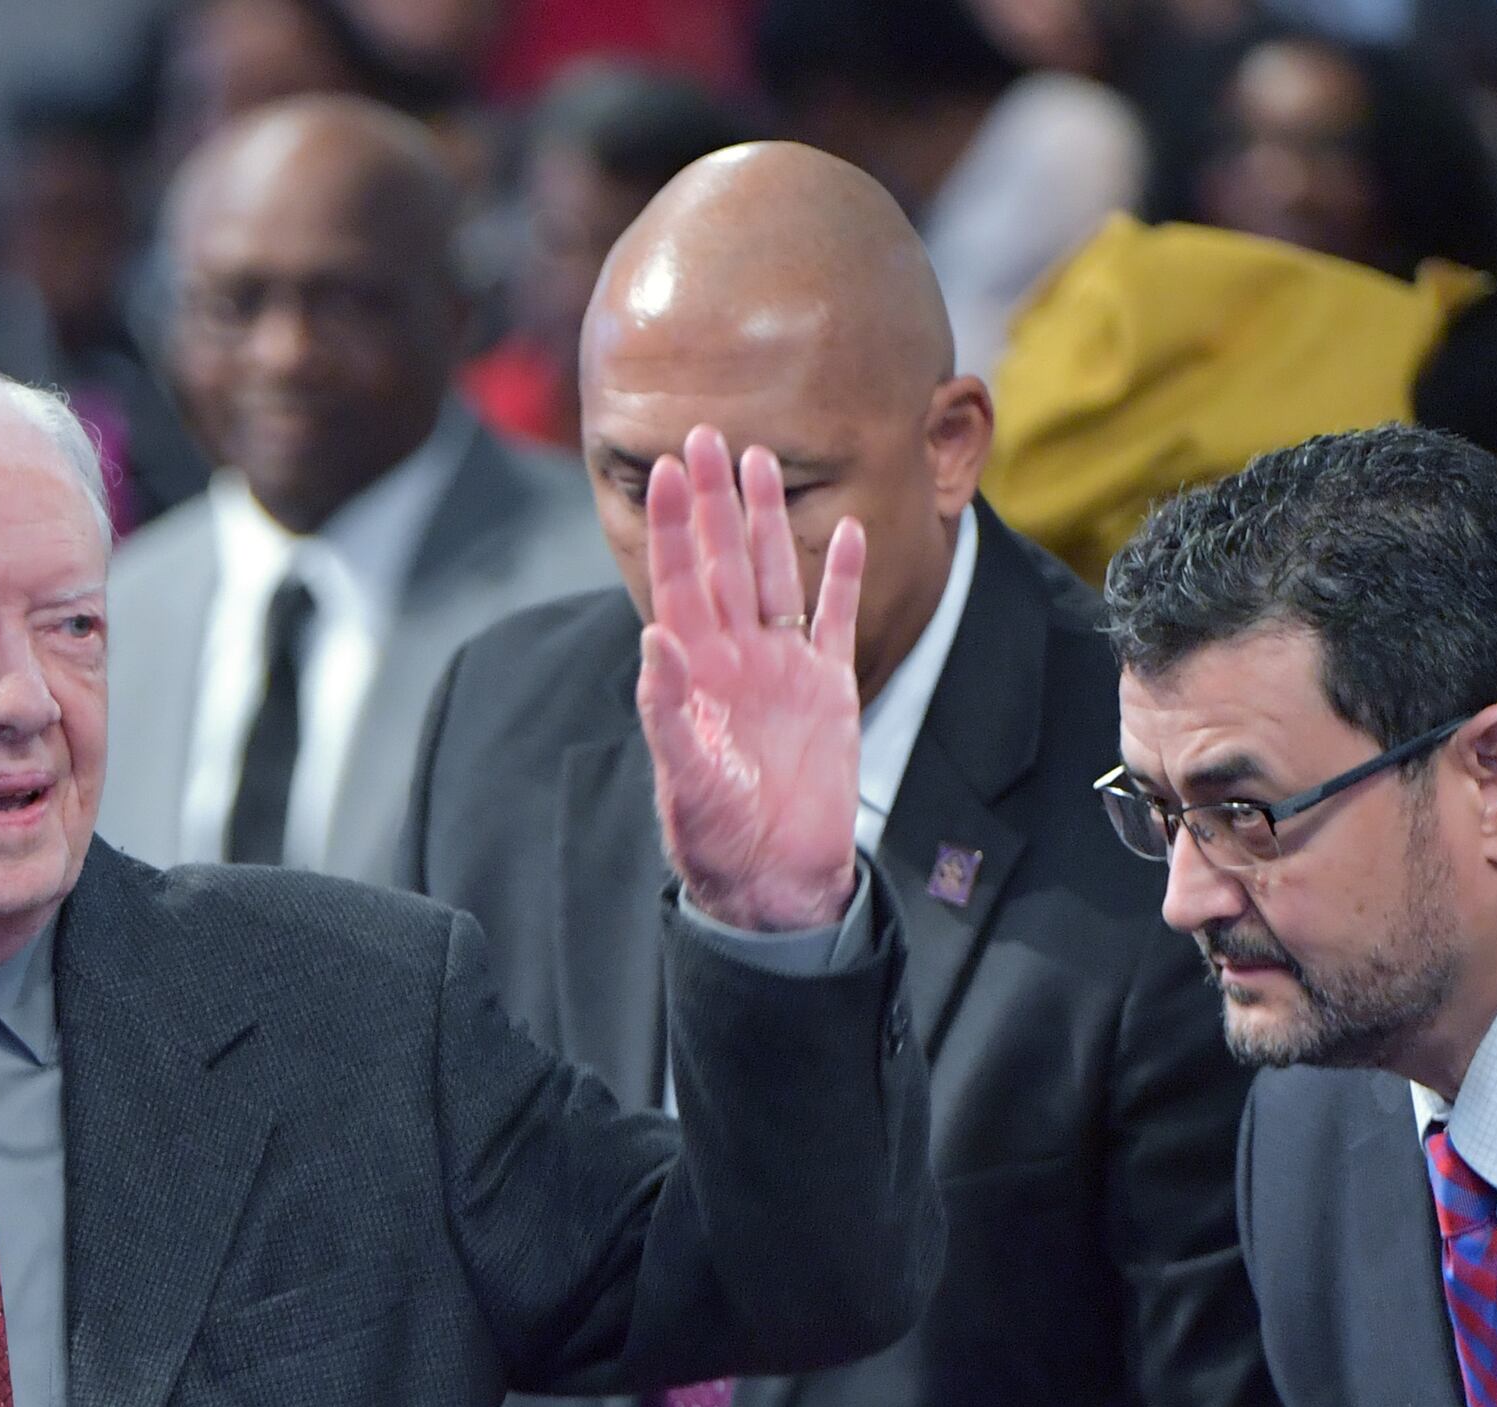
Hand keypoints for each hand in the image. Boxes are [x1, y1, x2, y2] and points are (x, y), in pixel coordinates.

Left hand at [637, 426, 865, 932]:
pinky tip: (845, 527)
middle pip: (723, 561)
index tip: (662, 468)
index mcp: (694, 674)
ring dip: (768, 520)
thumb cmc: (717, 840)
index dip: (670, 527)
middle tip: (705, 434)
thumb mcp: (686, 779)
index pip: (676, 582)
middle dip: (712, 500)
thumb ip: (669, 712)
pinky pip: (835, 620)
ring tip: (761, 459)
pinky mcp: (831, 689)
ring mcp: (783, 669)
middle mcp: (735, 659)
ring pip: (775, 575)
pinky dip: (841, 576)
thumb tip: (652, 639)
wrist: (778, 882)